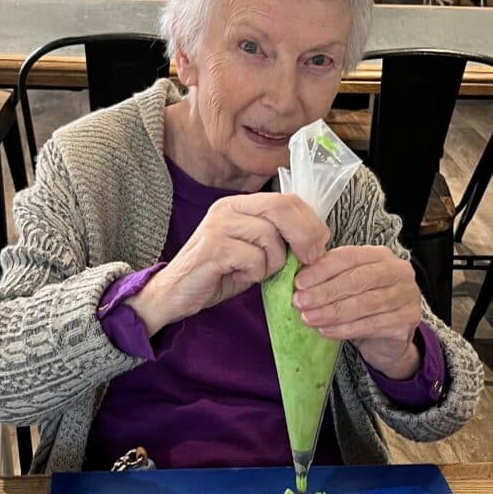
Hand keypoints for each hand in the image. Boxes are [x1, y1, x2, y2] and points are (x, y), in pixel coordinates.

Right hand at [129, 193, 330, 333]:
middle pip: (281, 208)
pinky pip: (254, 259)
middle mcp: (227, 208)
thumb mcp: (252, 251)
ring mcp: (218, 226)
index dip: (311, 221)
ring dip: (273, 263)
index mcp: (239, 205)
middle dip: (305, 235)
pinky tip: (237, 277)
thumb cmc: (217, 274)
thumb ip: (277, 238)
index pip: (286, 199)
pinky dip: (255, 274)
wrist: (174, 294)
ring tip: (255, 273)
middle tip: (309, 259)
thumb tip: (317, 239)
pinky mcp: (212, 248)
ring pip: (270, 236)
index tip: (319, 245)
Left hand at [293, 246, 424, 378]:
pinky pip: (372, 324)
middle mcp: (398, 271)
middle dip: (325, 292)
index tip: (298, 283)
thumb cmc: (361, 303)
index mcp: (379, 255)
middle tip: (299, 302)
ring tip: (308, 318)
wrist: (387, 336)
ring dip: (332, 312)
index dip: (322, 269)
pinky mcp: (408, 319)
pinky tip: (326, 331)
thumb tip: (298, 281)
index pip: (349, 257)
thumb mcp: (345, 285)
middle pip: (358, 279)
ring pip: (365, 303)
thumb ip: (327, 277)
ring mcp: (407, 295)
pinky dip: (345, 329)